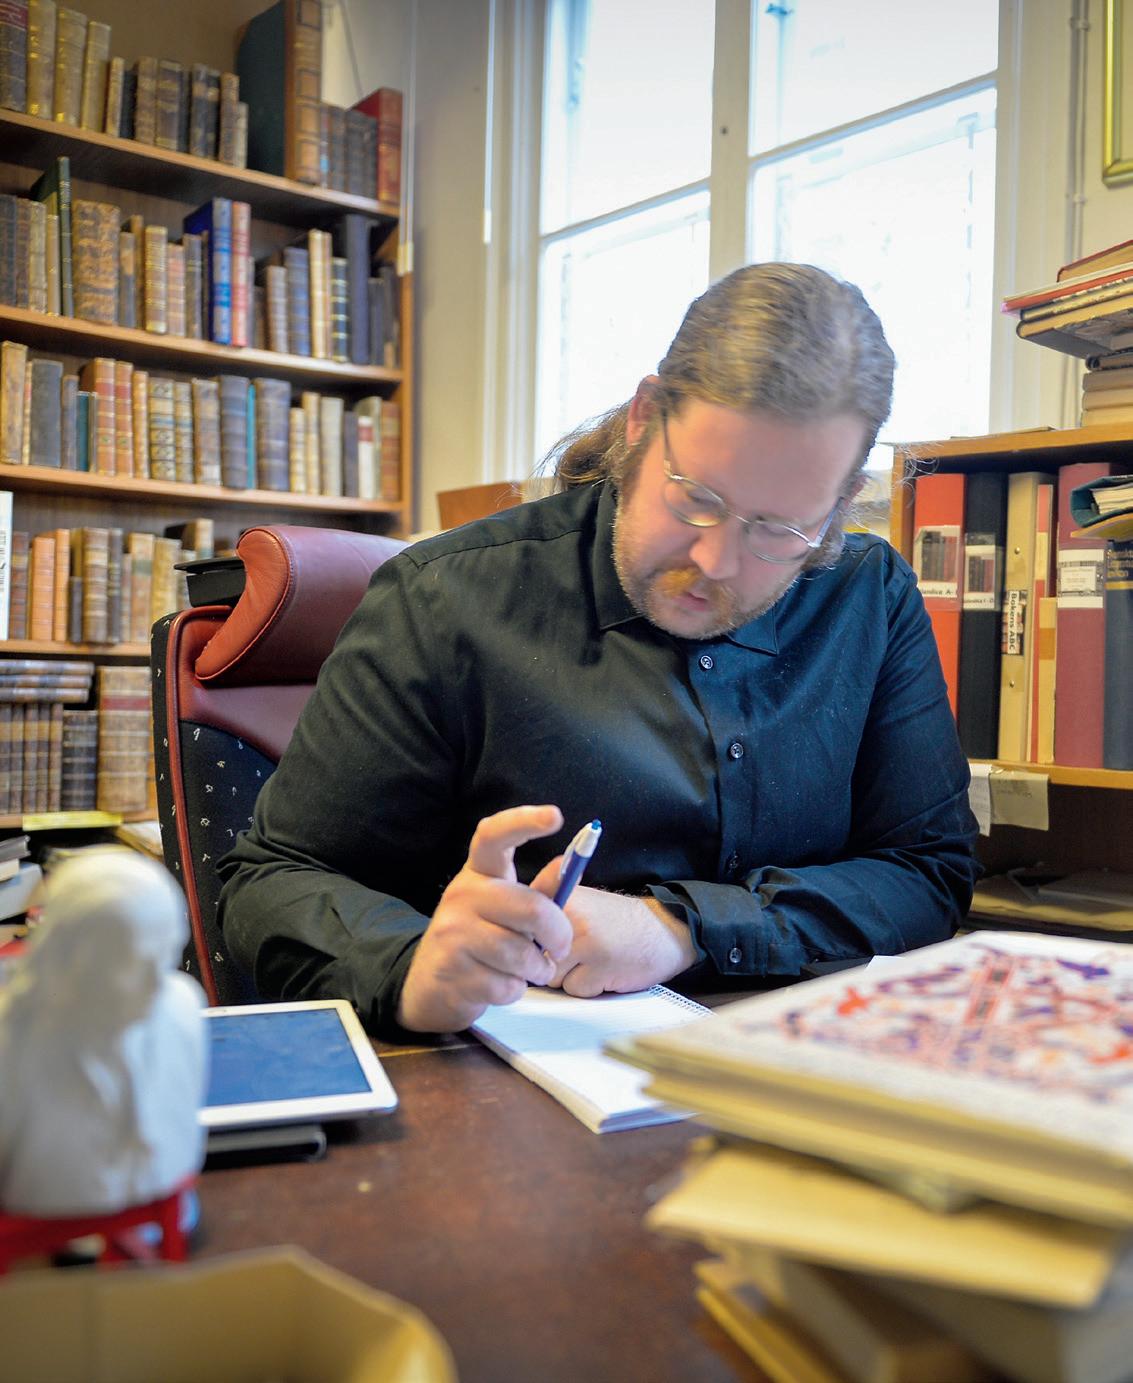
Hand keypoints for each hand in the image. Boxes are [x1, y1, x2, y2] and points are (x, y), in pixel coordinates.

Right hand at [397, 805, 572, 1032]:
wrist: (431, 986)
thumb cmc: (479, 939)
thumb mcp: (505, 910)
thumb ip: (539, 892)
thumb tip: (567, 867)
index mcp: (477, 873)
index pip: (494, 836)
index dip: (524, 821)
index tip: (555, 816)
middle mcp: (461, 895)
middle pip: (531, 909)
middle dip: (559, 935)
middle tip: (559, 948)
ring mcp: (452, 932)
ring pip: (523, 954)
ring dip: (537, 970)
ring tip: (526, 969)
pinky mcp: (452, 970)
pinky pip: (507, 985)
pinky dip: (514, 990)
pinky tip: (498, 983)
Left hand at [532, 878, 697, 996]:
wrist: (665, 928)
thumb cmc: (616, 921)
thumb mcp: (580, 903)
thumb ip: (546, 917)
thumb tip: (510, 943)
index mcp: (561, 896)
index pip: (520, 926)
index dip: (528, 941)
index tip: (539, 942)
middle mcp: (570, 916)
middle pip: (532, 956)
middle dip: (549, 961)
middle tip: (578, 951)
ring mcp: (586, 942)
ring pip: (552, 975)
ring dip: (569, 975)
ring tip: (594, 959)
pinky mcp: (601, 967)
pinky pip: (575, 989)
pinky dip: (589, 987)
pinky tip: (606, 970)